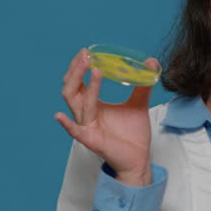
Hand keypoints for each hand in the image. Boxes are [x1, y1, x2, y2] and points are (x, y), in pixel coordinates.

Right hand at [54, 48, 158, 185]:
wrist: (139, 158)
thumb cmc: (133, 134)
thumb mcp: (139, 104)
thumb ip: (143, 84)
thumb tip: (151, 63)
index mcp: (92, 104)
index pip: (78, 82)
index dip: (79, 67)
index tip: (86, 51)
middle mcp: (85, 114)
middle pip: (71, 88)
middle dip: (77, 71)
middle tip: (86, 56)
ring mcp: (86, 127)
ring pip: (77, 104)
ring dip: (84, 86)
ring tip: (95, 70)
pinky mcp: (90, 140)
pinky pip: (75, 131)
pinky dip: (66, 124)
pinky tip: (59, 116)